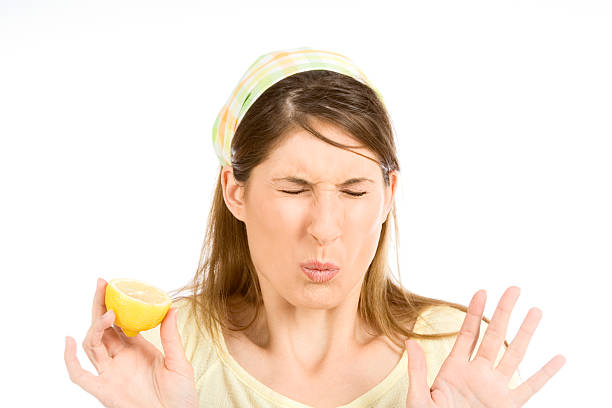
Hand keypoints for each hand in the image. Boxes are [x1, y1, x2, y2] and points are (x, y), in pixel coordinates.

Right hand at [64, 278, 196, 407]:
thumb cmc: (180, 397)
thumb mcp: (179, 361)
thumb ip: (171, 336)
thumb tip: (171, 308)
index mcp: (138, 349)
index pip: (121, 322)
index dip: (114, 304)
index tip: (113, 284)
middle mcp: (121, 359)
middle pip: (103, 328)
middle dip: (100, 306)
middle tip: (101, 284)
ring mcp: (110, 374)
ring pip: (92, 345)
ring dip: (96, 327)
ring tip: (107, 313)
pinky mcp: (104, 390)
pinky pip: (80, 375)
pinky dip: (70, 359)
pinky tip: (69, 341)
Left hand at [404, 286, 565, 407]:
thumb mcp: (419, 397)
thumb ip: (417, 370)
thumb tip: (410, 341)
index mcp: (455, 369)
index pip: (468, 334)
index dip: (475, 312)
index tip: (482, 291)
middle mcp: (478, 374)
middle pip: (494, 336)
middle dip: (504, 312)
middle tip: (514, 289)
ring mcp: (495, 388)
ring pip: (514, 355)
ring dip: (525, 333)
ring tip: (536, 311)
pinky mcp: (508, 405)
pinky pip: (530, 388)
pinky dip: (545, 374)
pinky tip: (558, 358)